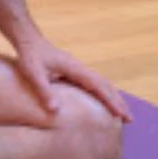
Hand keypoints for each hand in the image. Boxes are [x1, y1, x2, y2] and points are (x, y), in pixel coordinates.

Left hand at [13, 36, 132, 122]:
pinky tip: (102, 101)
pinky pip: (93, 83)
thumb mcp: (33, 74)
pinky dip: (102, 93)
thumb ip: (44, 91)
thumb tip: (56, 111)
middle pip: (106, 85)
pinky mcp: (73, 70)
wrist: (28, 39)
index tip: (122, 115)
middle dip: (118, 102)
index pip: (99, 87)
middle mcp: (80, 68)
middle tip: (129, 119)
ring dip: (113, 97)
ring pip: (101, 83)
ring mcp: (78, 69)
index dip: (111, 101)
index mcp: (75, 69)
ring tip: (121, 113)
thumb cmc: (30, 55)